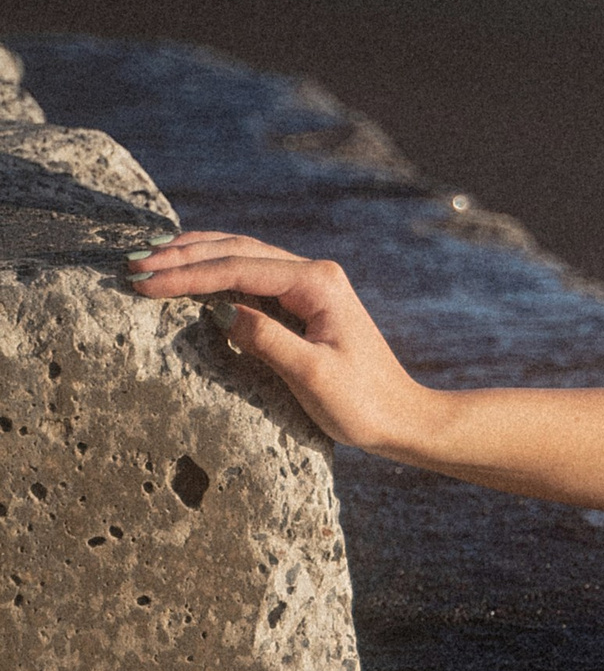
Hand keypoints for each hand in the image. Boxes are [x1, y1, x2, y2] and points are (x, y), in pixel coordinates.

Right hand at [128, 233, 437, 455]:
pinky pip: (250, 276)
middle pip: (235, 251)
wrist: (402, 418)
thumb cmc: (363, 403)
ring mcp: (310, 285)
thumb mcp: (312, 375)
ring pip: (241, 256)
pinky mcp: (305, 302)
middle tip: (133, 264)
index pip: (237, 269)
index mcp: (317, 284)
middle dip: (182, 256)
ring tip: (150, 258)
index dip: (186, 275)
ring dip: (195, 257)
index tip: (142, 283)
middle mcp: (314, 274)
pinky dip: (215, 270)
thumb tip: (220, 311)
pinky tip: (189, 269)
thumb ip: (266, 339)